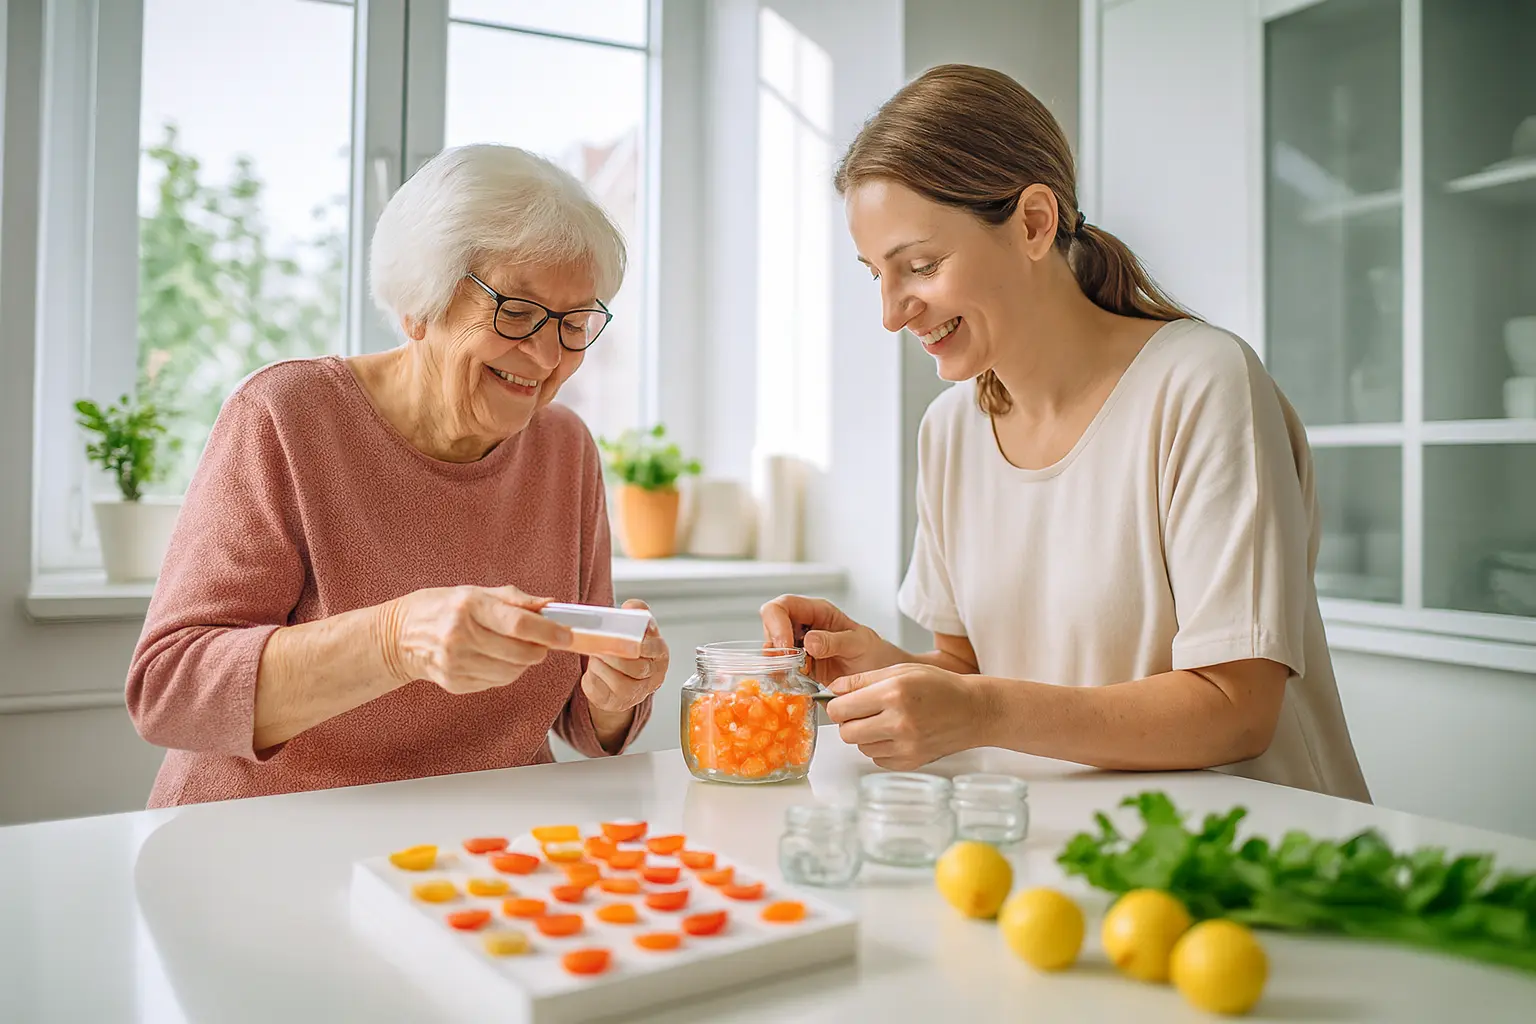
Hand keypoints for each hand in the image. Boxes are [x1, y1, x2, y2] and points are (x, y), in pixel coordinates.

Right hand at [385, 585, 572, 694]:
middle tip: (544, 641)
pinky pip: (497, 682)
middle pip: (519, 652)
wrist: (398, 637)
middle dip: (540, 649)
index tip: (567, 636)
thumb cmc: (440, 608)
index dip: (548, 632)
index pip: (518, 624)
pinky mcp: (454, 683)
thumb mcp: (473, 591)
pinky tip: (495, 658)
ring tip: (516, 648)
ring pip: (512, 671)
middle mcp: (460, 636)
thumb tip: (549, 605)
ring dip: (524, 662)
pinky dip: (506, 672)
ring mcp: (456, 663)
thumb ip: (514, 599)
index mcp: (467, 606)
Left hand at [581, 600, 669, 713]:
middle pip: (635, 667)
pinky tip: (593, 671)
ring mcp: (635, 694)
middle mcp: (652, 677)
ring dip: (601, 666)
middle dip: (614, 654)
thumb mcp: (638, 630)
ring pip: (618, 681)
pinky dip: (592, 679)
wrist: (622, 680)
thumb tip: (632, 605)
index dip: (638, 642)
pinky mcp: (615, 703)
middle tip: (599, 644)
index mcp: (660, 655)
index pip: (653, 648)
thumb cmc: (631, 652)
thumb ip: (637, 614)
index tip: (624, 634)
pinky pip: (601, 691)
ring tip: (595, 656)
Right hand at [759, 594, 903, 686]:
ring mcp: (800, 646)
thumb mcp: (860, 645)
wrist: (882, 678)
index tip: (785, 647)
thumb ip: (836, 641)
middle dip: (774, 646)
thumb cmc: (876, 655)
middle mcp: (805, 626)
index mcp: (818, 612)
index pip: (784, 605)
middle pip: (771, 626)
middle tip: (788, 667)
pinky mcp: (799, 666)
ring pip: (772, 648)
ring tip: (792, 678)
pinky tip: (793, 685)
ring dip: (776, 664)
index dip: (777, 623)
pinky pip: (780, 667)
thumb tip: (809, 641)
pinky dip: (781, 676)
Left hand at [825, 663, 991, 769]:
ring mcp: (906, 746)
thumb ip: (862, 680)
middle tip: (861, 712)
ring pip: (860, 747)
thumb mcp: (900, 671)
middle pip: (846, 732)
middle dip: (848, 722)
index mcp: (893, 694)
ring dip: (865, 735)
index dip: (837, 705)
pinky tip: (896, 734)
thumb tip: (833, 690)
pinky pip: (877, 759)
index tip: (843, 702)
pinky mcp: (911, 762)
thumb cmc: (940, 686)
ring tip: (884, 721)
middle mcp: (898, 722)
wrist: (974, 711)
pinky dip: (880, 747)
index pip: (841, 709)